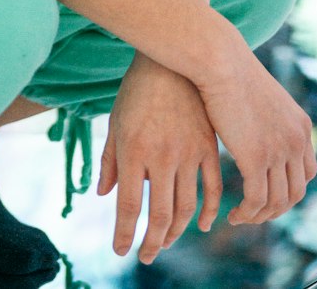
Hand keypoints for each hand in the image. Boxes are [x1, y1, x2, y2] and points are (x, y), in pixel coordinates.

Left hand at [98, 55, 221, 263]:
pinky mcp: (208, 147)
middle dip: (152, 242)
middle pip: (160, 214)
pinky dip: (210, 211)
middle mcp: (161, 156)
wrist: (170, 60)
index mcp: (134, 151)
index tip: (121, 251)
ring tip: (165, 242)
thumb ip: (110, 161)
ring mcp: (188, 153)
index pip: (130, 205)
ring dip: (176, 232)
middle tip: (146, 255)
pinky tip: (202, 225)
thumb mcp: (116, 123)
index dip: (125, 233)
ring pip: (186, 207)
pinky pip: (213, 188)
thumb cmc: (136, 92)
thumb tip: (104, 195)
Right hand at [196, 25, 316, 225]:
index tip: (268, 193)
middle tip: (253, 212)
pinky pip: (255, 200)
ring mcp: (278, 151)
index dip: (289, 189)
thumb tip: (256, 125)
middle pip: (295, 192)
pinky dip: (246, 213)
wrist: (220, 60)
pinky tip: (233, 214)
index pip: (306, 173)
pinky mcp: (255, 159)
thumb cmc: (230, 71)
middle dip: (275, 208)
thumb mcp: (260, 96)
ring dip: (259, 216)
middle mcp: (296, 141)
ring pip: (276, 201)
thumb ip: (266, 116)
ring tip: (240, 217)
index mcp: (300, 126)